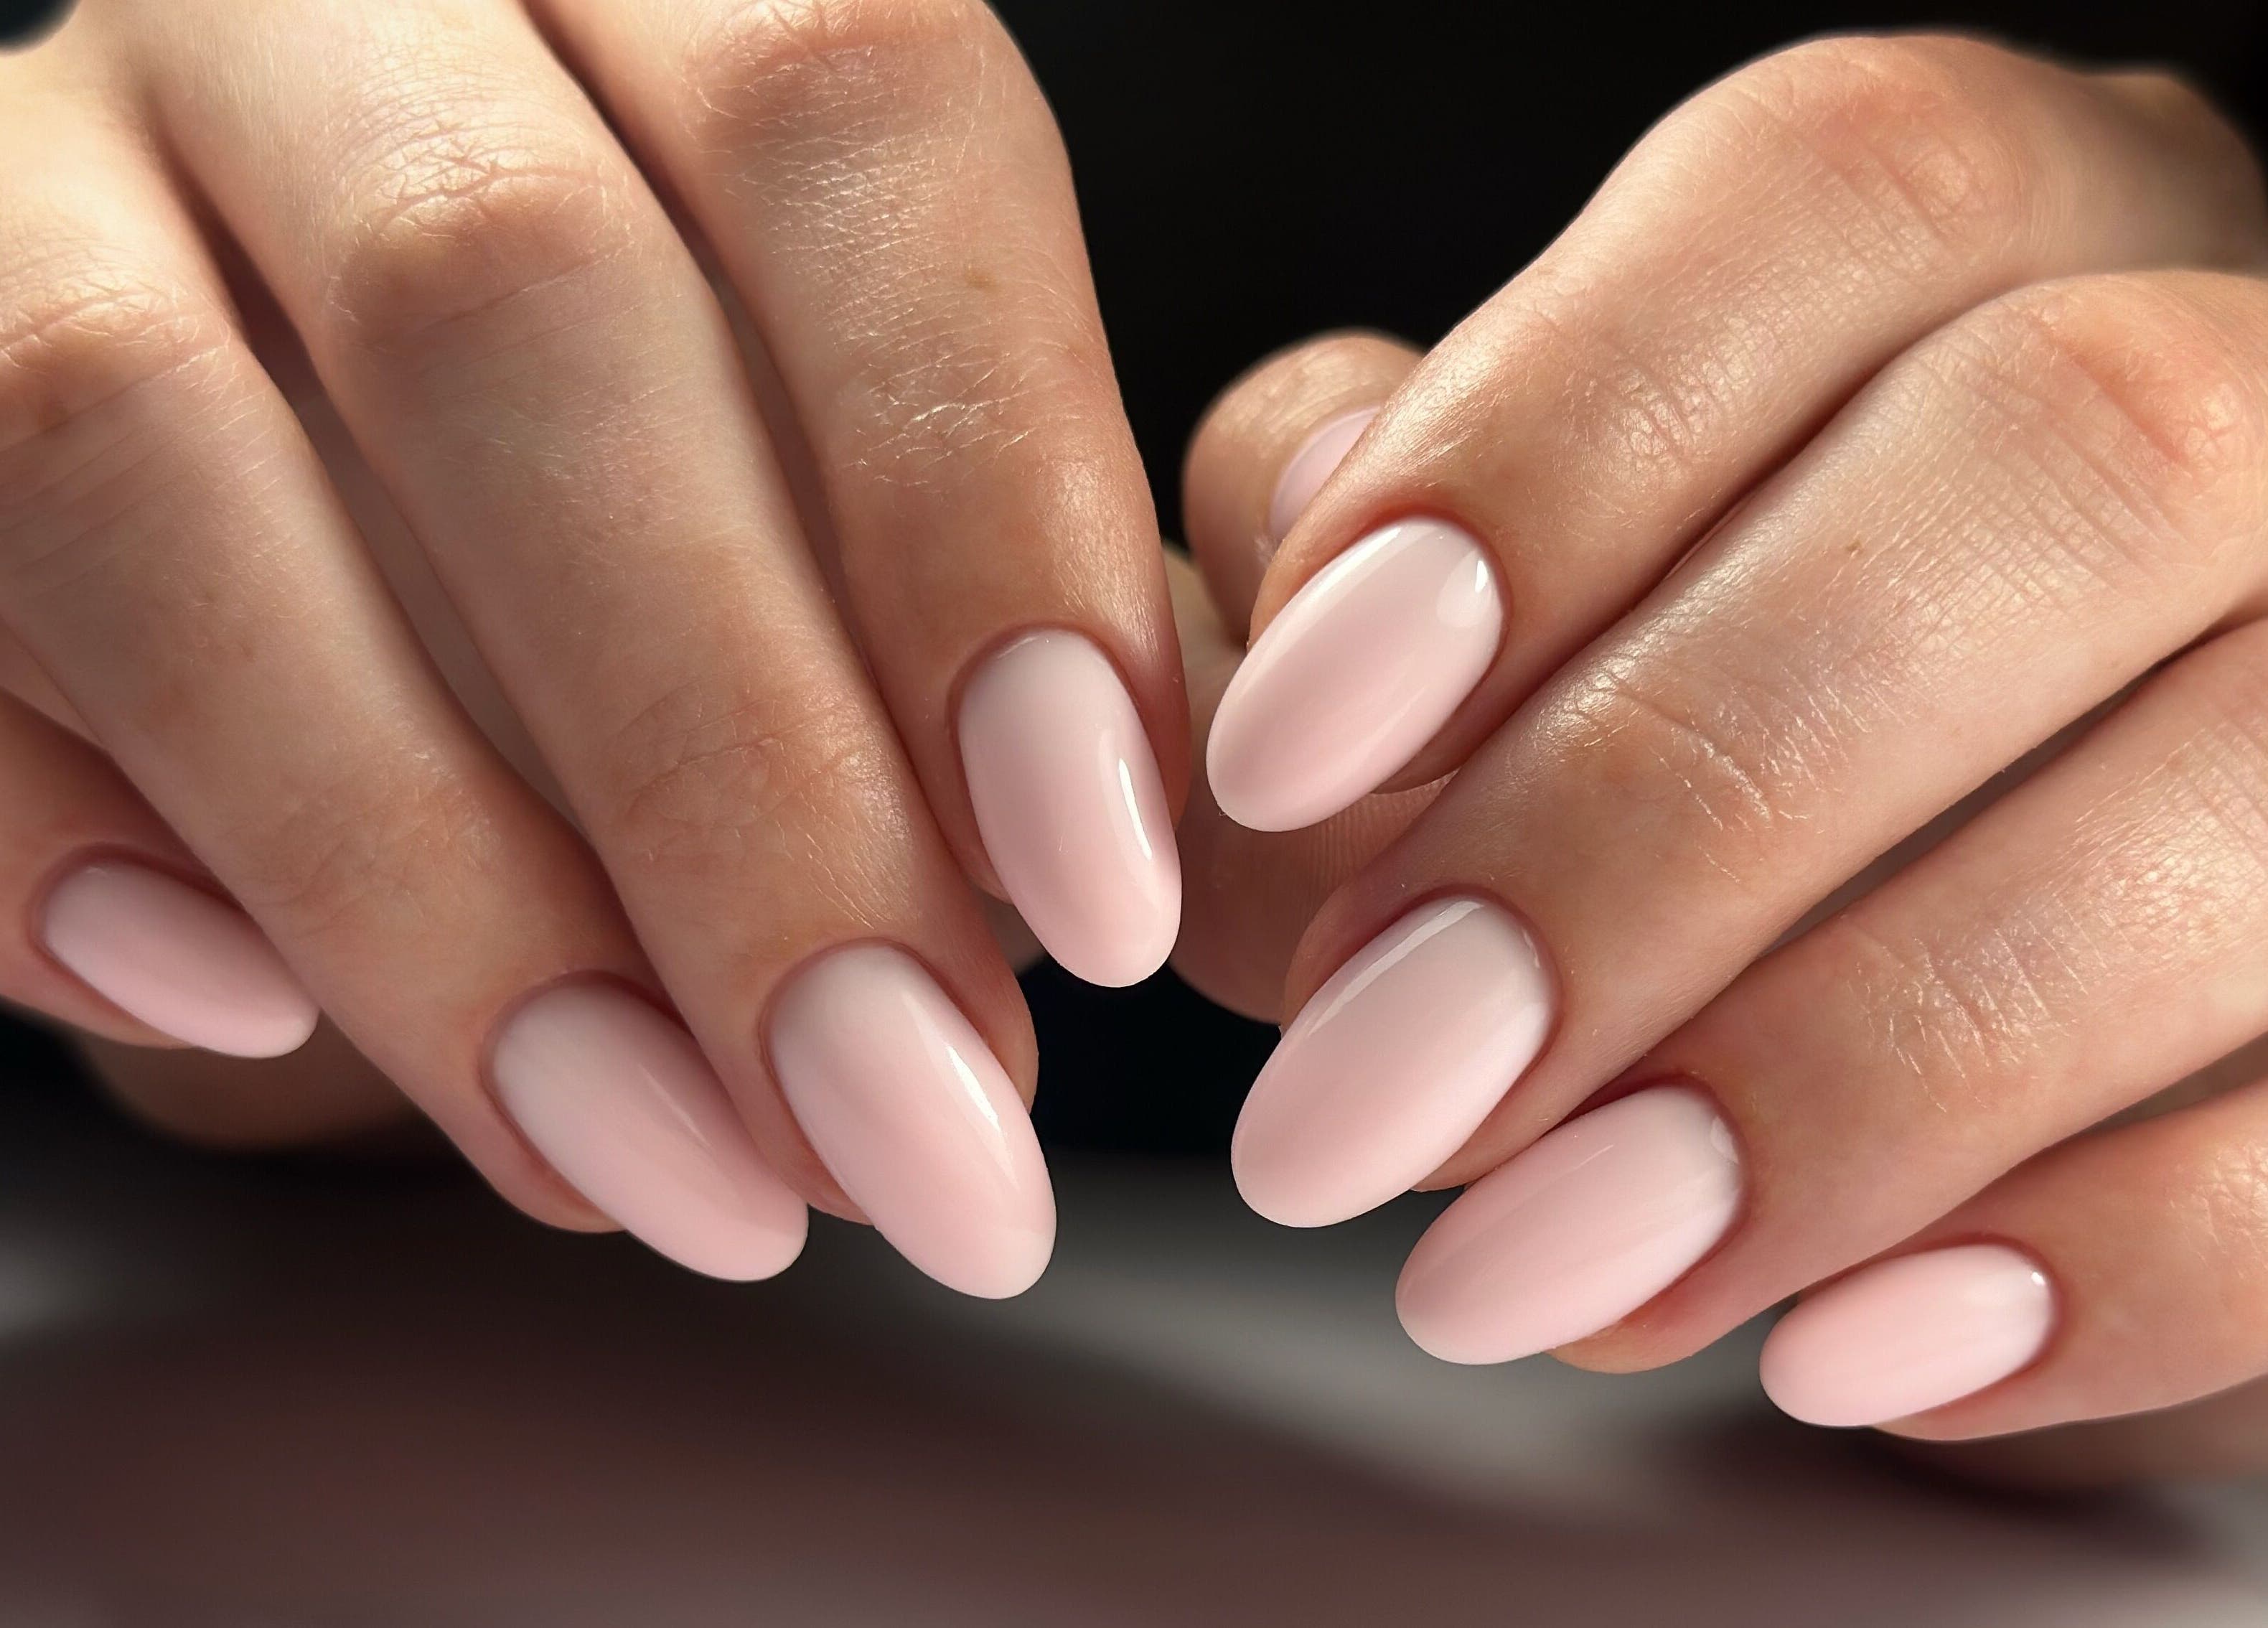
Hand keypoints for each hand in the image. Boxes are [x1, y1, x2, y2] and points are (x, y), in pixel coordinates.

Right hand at [0, 0, 1186, 1296]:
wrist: (356, 446)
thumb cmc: (723, 475)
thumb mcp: (921, 510)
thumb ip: (1051, 642)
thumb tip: (1119, 893)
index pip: (848, 110)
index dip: (984, 511)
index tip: (1096, 891)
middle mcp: (330, 2)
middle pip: (503, 299)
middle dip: (730, 777)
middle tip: (900, 1117)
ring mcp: (42, 162)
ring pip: (140, 451)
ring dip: (428, 883)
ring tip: (662, 1167)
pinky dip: (68, 848)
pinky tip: (263, 1021)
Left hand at [1173, 32, 2267, 1476]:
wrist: (1937, 982)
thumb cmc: (1642, 736)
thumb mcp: (1457, 620)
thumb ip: (1346, 563)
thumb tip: (1315, 534)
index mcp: (1992, 237)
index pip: (1833, 196)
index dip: (1544, 454)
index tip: (1286, 747)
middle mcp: (2257, 394)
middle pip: (2065, 457)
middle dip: (1671, 807)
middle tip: (1377, 1081)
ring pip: (2252, 781)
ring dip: (1846, 1071)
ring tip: (1537, 1263)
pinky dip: (2093, 1261)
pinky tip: (1828, 1355)